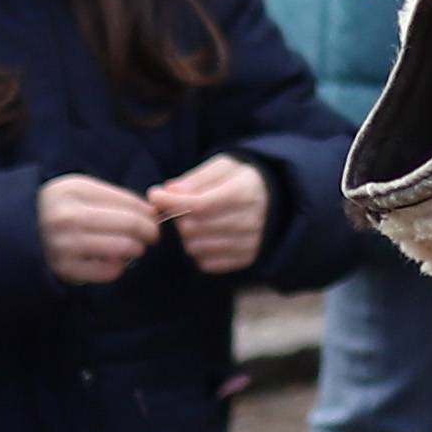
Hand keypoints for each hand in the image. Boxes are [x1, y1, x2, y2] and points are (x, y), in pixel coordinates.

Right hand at [34, 173, 159, 283]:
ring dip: (136, 249)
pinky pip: (109, 271)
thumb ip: (112, 197)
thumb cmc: (56, 208)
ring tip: (133, 247)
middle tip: (152, 235)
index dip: (149, 212)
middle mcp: (69, 216)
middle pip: (131, 224)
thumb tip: (150, 212)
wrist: (14, 231)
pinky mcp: (65, 269)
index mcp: (75, 190)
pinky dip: (117, 268)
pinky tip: (112, 261)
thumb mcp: (77, 190)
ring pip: (125, 248)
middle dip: (150, 232)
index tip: (153, 218)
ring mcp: (66, 244)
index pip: (130, 201)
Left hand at [152, 156, 272, 273]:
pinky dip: (198, 251)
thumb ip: (197, 178)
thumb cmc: (243, 180)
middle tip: (181, 206)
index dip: (172, 202)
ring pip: (196, 247)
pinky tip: (205, 236)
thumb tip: (170, 191)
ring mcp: (249, 243)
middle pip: (194, 228)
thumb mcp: (224, 167)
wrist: (277, 200)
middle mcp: (250, 220)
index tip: (155, 195)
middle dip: (178, 217)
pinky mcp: (246, 259)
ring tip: (195, 221)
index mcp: (244, 192)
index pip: (200, 204)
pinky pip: (206, 263)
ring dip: (187, 235)